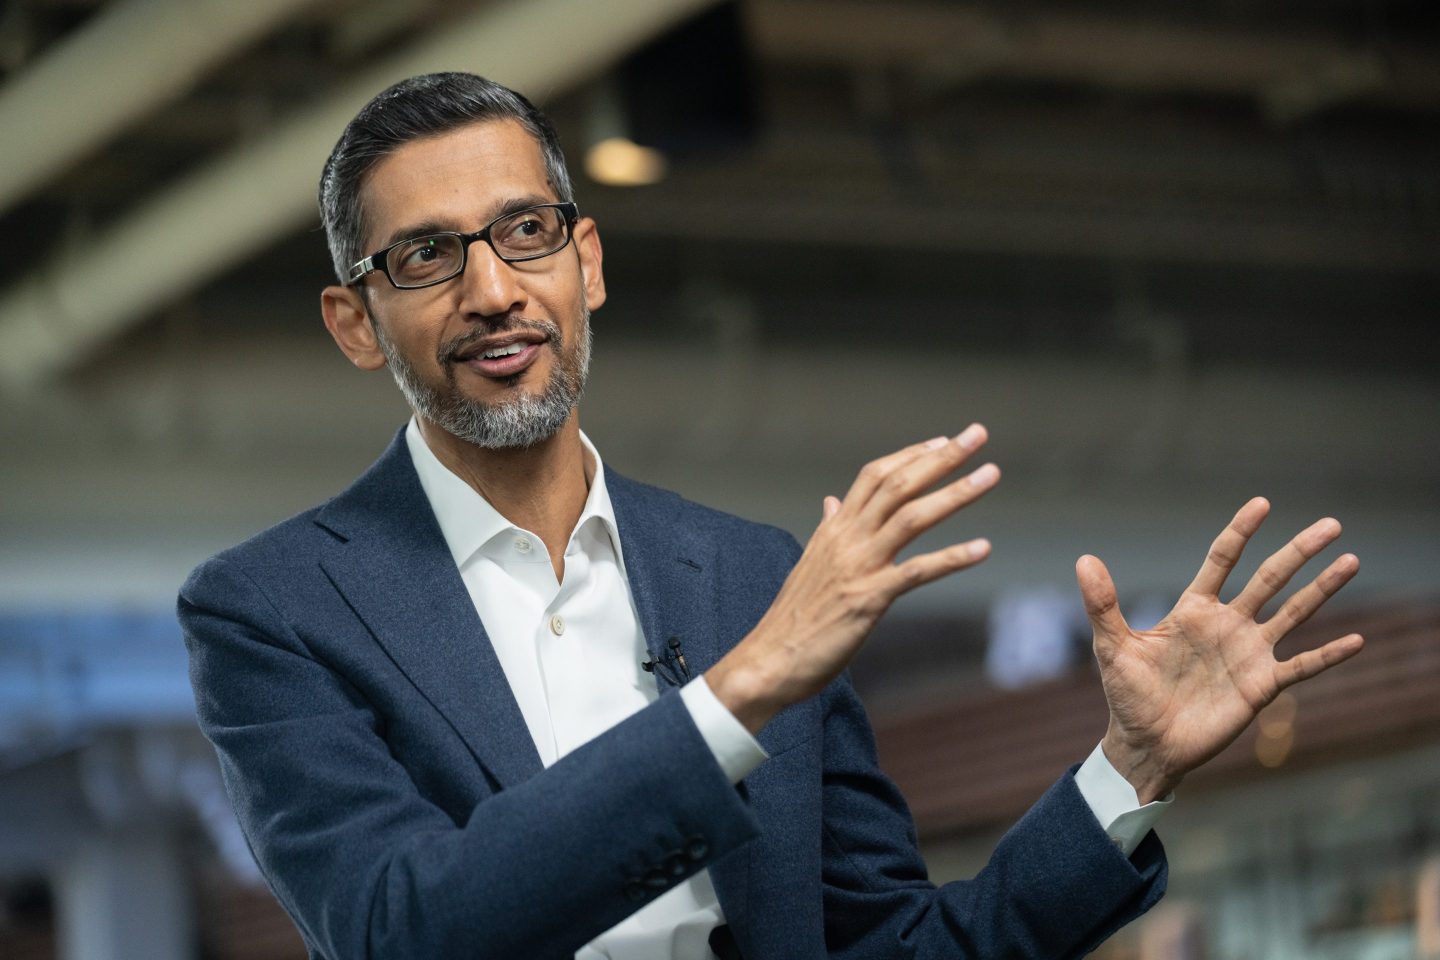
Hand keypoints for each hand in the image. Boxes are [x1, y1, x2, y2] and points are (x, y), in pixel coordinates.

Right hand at [708, 425, 999, 733]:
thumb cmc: (792, 618)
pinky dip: (953, 558)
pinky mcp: (869, 599)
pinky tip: (983, 548)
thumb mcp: (810, 563)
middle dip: (942, 457)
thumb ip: (828, 530)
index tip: (942, 440)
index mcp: (833, 530)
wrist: (769, 659)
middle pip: (898, 484)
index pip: (874, 475)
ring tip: (990, 474)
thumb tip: (832, 502)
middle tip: (977, 435)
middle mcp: (847, 539)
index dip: (910, 455)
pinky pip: (918, 572)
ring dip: (956, 493)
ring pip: (912, 516)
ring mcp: (858, 566)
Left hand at [1079, 497, 1362, 802]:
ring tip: (1352, 561)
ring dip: (1322, 589)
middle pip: (1269, 579)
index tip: (1262, 504)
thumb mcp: (1112, 647)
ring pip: (1293, 613)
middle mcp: (1227, 624)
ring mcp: (1248, 653)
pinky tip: (1358, 640)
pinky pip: (1302, 666)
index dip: (1241, 532)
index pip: (1222, 560)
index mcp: (1193, 610)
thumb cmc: (1127, 696)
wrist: (1146, 745)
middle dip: (1298, 552)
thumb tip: (1083, 560)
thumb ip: (1103, 605)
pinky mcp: (1261, 686)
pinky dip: (1329, 654)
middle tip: (1332, 525)